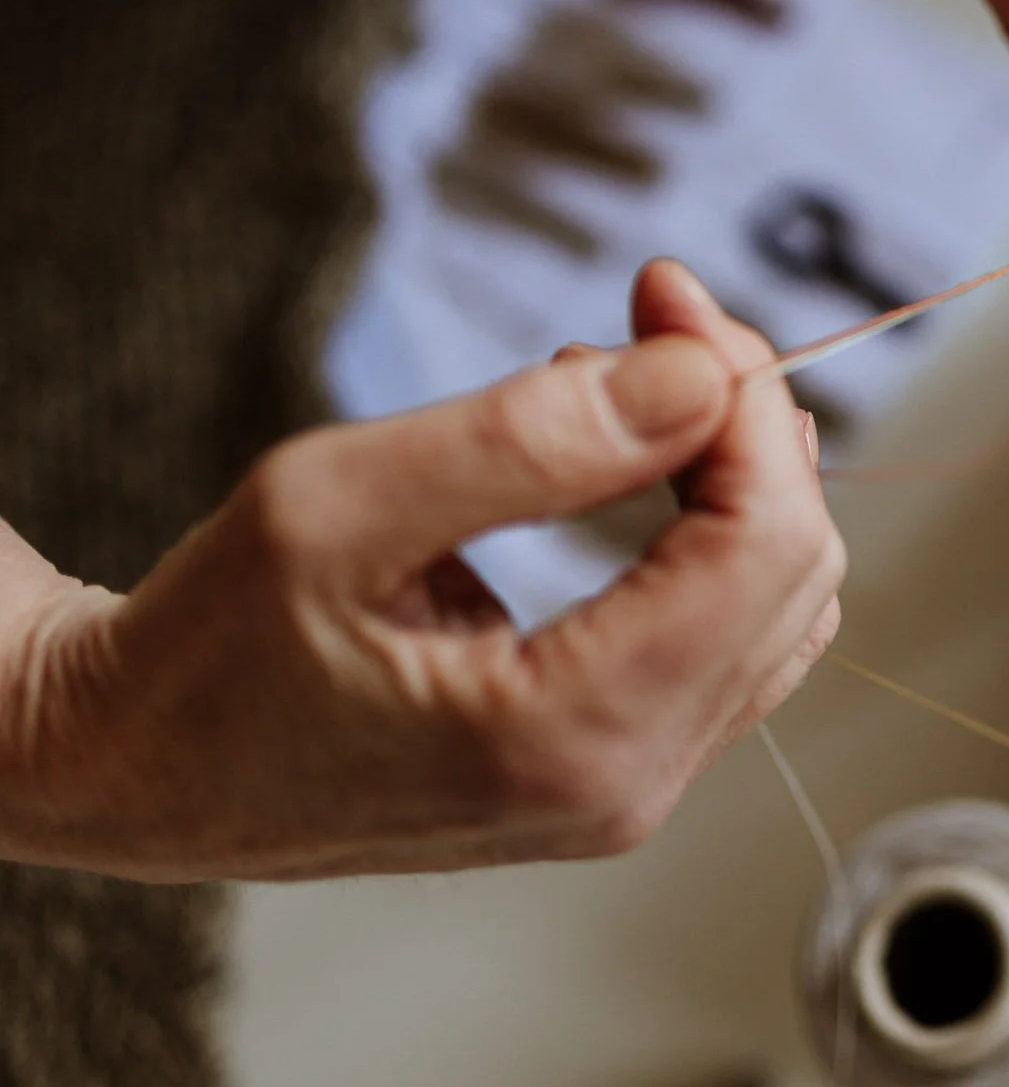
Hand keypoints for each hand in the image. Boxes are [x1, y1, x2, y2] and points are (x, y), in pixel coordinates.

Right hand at [0, 261, 841, 881]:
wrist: (135, 768)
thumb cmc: (204, 649)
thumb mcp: (336, 507)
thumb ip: (531, 444)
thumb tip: (699, 381)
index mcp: (569, 738)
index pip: (765, 549)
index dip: (744, 400)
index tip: (668, 298)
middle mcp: (625, 786)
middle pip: (795, 571)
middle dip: (746, 421)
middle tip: (656, 315)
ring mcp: (627, 788)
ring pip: (780, 603)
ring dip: (733, 470)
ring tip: (619, 380)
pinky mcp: (612, 767)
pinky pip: (729, 636)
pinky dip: (707, 528)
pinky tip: (627, 455)